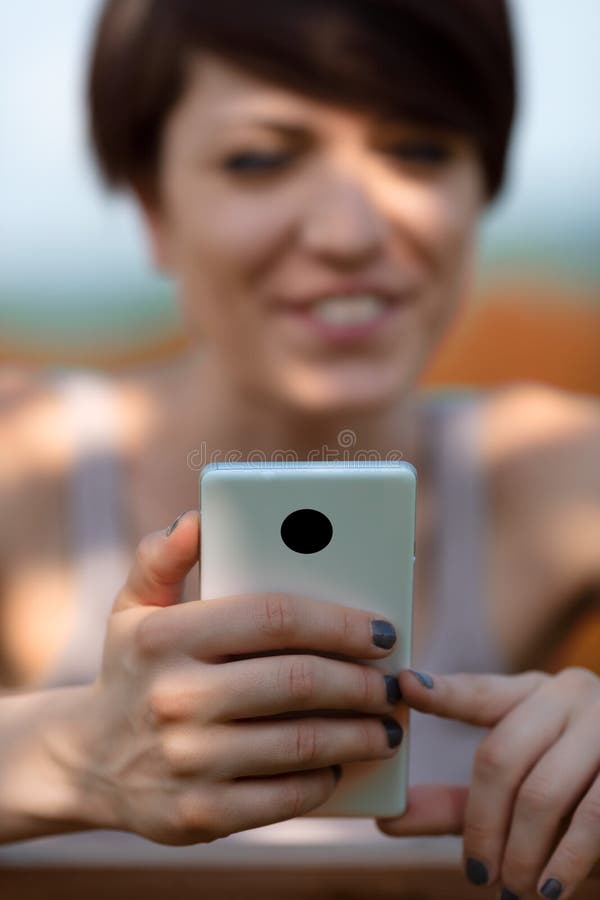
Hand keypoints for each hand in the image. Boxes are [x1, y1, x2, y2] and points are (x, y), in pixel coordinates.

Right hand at [67, 510, 404, 844]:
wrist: (88, 760)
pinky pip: (284, 797)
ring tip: (389, 725)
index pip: (274, 618)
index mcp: (165, 637)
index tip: (383, 631)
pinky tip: (341, 765)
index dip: (339, 622)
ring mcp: (186, 762)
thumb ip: (164, 558)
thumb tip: (196, 518)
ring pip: (302, 743)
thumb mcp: (134, 607)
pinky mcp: (198, 816)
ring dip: (360, 734)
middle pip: (299, 682)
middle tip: (395, 683)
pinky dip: (325, 780)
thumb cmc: (133, 669)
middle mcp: (174, 698)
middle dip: (363, 683)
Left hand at [377, 668, 599, 898]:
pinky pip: (593, 818)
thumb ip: (458, 804)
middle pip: (500, 755)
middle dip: (483, 824)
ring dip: (521, 853)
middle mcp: (568, 696)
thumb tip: (387, 821)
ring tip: (513, 890)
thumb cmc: (575, 792)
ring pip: (542, 793)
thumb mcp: (518, 790)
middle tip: (477, 873)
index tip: (406, 685)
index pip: (480, 692)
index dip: (443, 692)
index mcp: (532, 693)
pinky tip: (549, 889)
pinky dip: (565, 861)